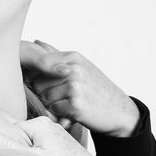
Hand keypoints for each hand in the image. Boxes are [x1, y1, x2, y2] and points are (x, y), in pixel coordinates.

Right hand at [0, 116, 113, 155]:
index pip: (8, 131)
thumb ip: (5, 146)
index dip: (1, 146)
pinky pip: (40, 153)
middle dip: (13, 153)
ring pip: (29, 147)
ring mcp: (55, 136)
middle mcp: (48, 126)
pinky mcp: (60, 148)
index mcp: (39, 124)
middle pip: (18, 138)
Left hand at [20, 40, 139, 137]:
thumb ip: (57, 55)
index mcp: (73, 57)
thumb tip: (36, 42)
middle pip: (39, 81)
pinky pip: (53, 109)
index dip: (37, 75)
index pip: (40, 62)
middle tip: (63, 96)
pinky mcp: (75, 105)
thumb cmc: (96, 89)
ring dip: (52, 103)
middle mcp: (74, 69)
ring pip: (45, 96)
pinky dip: (60, 114)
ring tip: (69, 103)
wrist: (120, 111)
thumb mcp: (80, 66)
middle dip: (45, 92)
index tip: (45, 82)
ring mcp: (75, 87)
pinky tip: (73, 111)